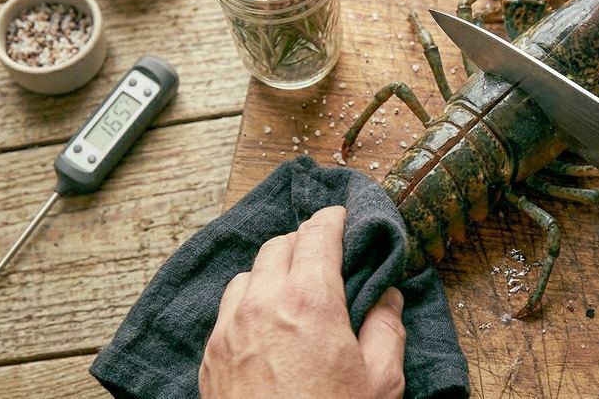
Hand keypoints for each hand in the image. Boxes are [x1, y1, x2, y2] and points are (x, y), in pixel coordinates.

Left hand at [199, 206, 406, 398]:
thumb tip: (386, 299)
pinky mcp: (211, 357)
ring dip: (273, 271)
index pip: (317, 233)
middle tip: (326, 255)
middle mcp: (262, 305)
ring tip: (294, 290)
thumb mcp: (381, 381)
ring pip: (248, 274)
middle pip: (280, 245)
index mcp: (309, 301)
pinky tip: (266, 323)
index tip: (342, 217)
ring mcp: (229, 331)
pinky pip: (227, 309)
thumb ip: (387, 329)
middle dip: (305, 242)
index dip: (333, 218)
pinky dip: (248, 301)